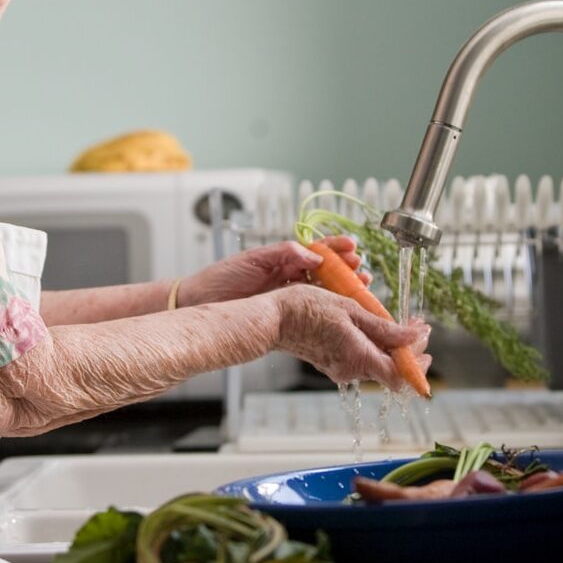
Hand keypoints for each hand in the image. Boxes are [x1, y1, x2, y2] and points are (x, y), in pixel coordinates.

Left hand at [177, 236, 370, 306]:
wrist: (200, 303)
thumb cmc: (221, 278)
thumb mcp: (253, 259)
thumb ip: (284, 254)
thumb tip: (313, 254)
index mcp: (282, 259)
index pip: (316, 250)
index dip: (336, 248)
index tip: (352, 247)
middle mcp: (289, 276)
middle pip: (326, 271)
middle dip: (347, 269)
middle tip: (361, 271)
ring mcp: (288, 296)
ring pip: (323, 291)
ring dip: (343, 288)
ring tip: (361, 286)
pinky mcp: (284, 314)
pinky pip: (311, 310)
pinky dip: (329, 309)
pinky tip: (342, 309)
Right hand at [272, 283, 431, 390]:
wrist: (272, 318)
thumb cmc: (306, 309)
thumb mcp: (350, 310)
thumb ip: (383, 328)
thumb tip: (413, 337)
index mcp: (359, 357)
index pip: (400, 376)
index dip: (418, 362)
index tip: (424, 338)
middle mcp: (351, 370)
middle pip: (391, 369)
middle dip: (408, 349)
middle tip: (416, 326)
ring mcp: (340, 368)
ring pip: (376, 362)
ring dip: (391, 345)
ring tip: (396, 322)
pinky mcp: (331, 363)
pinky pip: (360, 358)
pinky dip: (373, 345)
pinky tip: (372, 326)